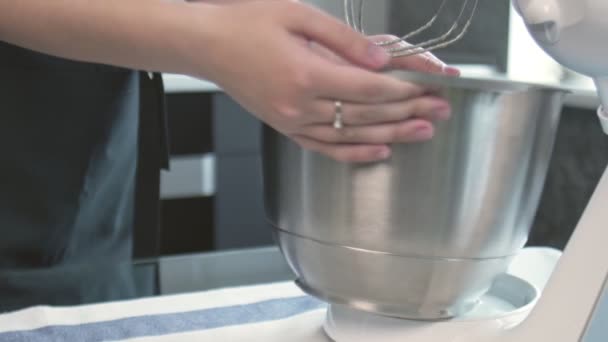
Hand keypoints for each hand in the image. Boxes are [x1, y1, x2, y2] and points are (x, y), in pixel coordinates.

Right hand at [199, 2, 453, 161]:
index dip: (406, 89)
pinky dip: (355, 152)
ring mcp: (292, 122)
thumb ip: (345, 40)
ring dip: (392, 134)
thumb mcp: (299, 15)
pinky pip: (326, 148)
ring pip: (352, 134)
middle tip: (441, 108)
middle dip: (409, 111)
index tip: (432, 86)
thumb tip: (383, 59)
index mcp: (307, 73)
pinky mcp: (286, 128)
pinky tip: (380, 151)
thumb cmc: (248, 24)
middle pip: (368, 113)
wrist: (208, 46)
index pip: (370, 88)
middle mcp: (301, 105)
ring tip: (424, 131)